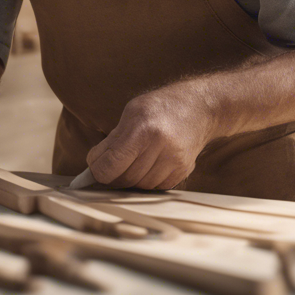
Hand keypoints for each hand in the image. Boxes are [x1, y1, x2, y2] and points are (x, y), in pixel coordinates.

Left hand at [85, 84, 215, 189]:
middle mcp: (160, 146)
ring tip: (130, 162)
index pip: (110, 165)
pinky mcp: (183, 171)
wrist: (200, 107)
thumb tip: (95, 164)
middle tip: (109, 165)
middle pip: (124, 178)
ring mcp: (174, 161)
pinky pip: (155, 187)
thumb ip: (113, 139)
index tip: (93, 167)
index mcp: (143, 129)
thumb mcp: (132, 112)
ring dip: (129, 178)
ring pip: (139, 186)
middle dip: (112, 175)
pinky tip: (147, 165)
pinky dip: (146, 180)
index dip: (96, 170)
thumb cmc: (161, 106)